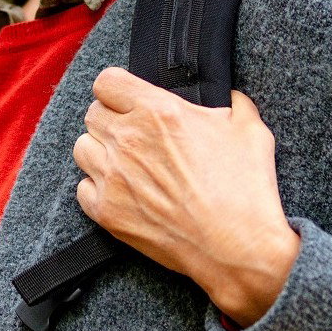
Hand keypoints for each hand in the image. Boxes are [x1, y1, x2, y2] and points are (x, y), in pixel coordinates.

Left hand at [72, 67, 300, 325]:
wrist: (239, 248)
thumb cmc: (246, 189)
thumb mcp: (249, 129)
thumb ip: (232, 103)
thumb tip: (229, 97)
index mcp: (158, 111)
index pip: (107, 82)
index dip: (117, 90)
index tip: (127, 99)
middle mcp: (128, 140)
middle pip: (93, 114)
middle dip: (111, 121)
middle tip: (133, 135)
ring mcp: (113, 177)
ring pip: (82, 149)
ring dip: (100, 152)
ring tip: (125, 164)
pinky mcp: (107, 211)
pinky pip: (83, 189)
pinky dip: (97, 189)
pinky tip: (122, 192)